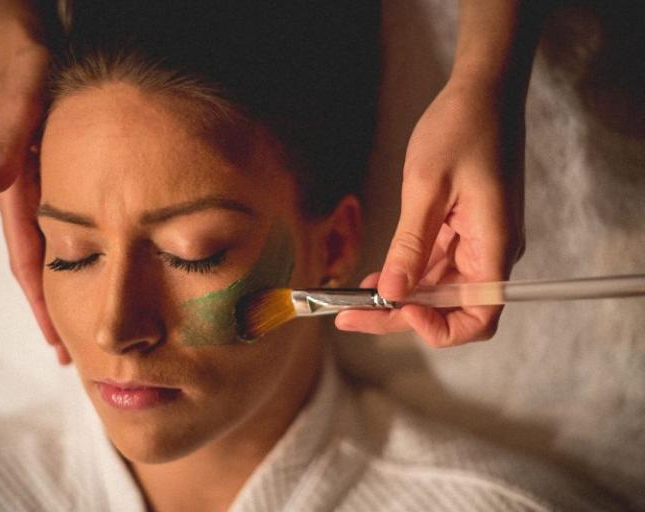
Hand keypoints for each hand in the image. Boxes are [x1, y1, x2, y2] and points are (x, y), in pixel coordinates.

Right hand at [0, 44, 70, 363]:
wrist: (36, 56)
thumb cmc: (27, 78)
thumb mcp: (17, 108)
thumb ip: (2, 147)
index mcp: (18, 196)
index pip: (27, 261)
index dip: (41, 303)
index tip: (55, 342)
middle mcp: (31, 203)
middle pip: (43, 270)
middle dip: (55, 312)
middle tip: (76, 356)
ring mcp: (47, 197)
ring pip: (60, 255)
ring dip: (70, 292)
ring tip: (87, 329)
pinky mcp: (64, 186)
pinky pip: (73, 232)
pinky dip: (84, 259)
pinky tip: (101, 274)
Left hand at [336, 79, 524, 346]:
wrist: (484, 91)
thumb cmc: (462, 128)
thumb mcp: (427, 187)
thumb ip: (410, 245)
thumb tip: (391, 294)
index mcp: (493, 246)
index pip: (479, 317)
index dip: (440, 329)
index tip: (398, 311)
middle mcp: (490, 252)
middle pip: (449, 309)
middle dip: (400, 318)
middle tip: (349, 319)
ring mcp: (477, 242)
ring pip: (437, 290)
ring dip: (397, 298)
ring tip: (351, 303)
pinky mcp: (464, 231)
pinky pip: (435, 266)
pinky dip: (405, 275)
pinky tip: (373, 278)